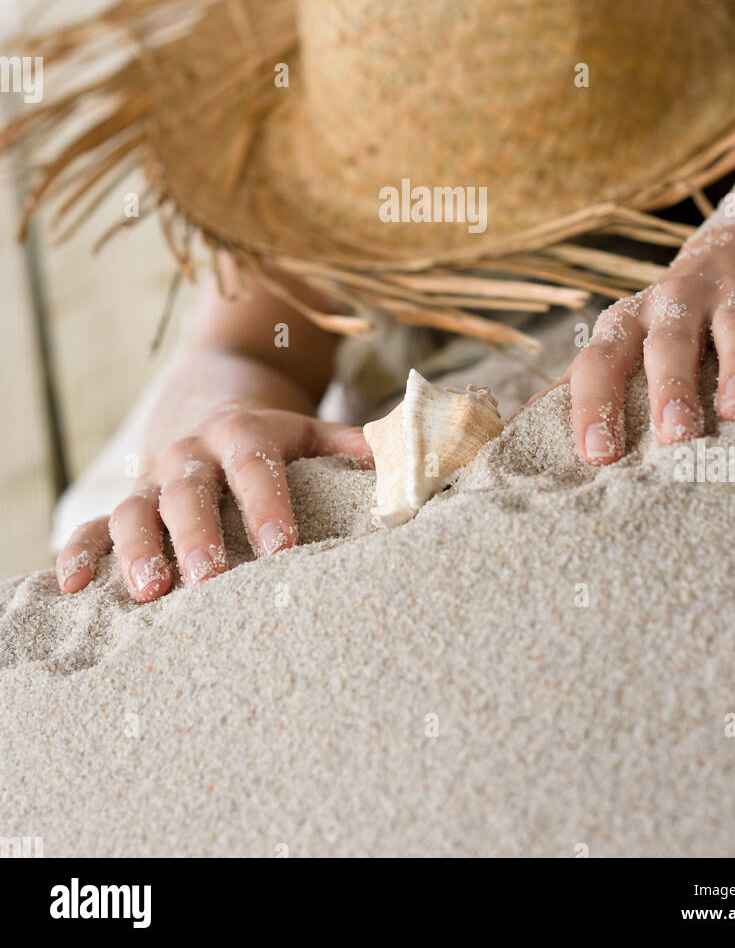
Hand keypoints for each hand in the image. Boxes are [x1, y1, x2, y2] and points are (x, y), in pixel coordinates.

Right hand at [56, 408, 371, 601]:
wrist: (208, 403)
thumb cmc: (272, 437)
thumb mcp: (307, 430)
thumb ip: (349, 445)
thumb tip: (397, 458)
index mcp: (243, 434)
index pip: (256, 466)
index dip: (268, 503)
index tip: (282, 546)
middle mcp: (191, 455)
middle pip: (189, 491)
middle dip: (197, 535)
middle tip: (209, 580)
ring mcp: (152, 480)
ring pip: (137, 510)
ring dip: (139, 550)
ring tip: (151, 592)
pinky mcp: (124, 503)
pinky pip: (94, 526)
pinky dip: (80, 554)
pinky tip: (75, 588)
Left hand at [539, 228, 734, 464]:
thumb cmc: (665, 319)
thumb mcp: (620, 343)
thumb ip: (578, 387)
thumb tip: (509, 433)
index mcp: (626, 323)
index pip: (600, 362)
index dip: (595, 406)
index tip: (597, 455)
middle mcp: (673, 303)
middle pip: (666, 342)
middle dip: (669, 387)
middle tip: (676, 437)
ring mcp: (730, 292)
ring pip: (733, 325)